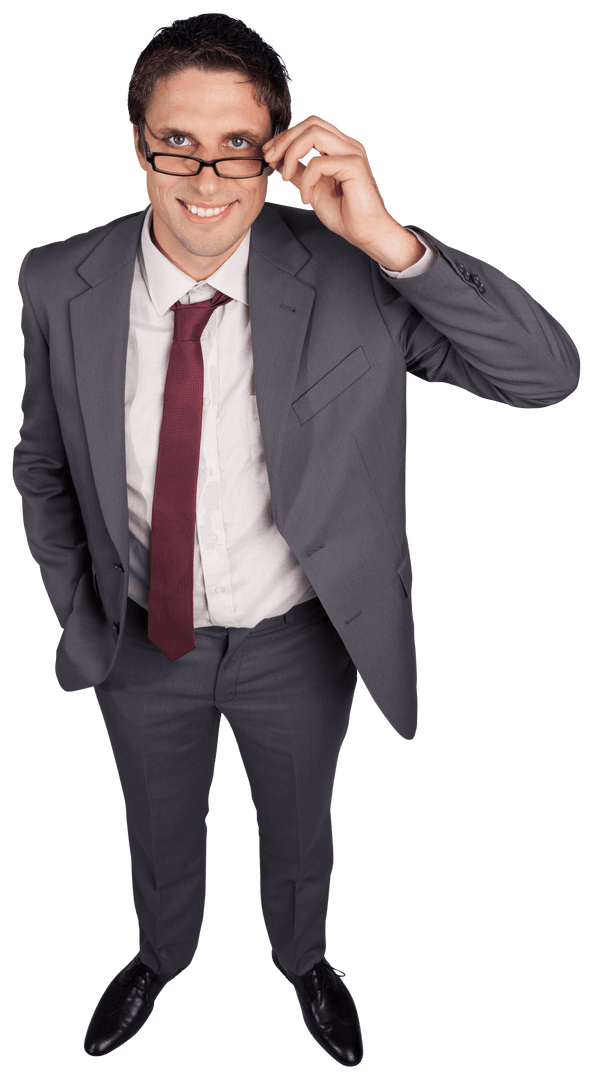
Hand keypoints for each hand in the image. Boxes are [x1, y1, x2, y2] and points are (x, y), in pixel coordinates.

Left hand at [262, 116, 423, 270]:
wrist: (367, 234)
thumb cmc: (345, 215)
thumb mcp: (313, 190)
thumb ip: (299, 173)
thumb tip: (278, 162)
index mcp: (339, 148)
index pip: (309, 127)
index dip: (286, 137)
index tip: (269, 154)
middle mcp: (348, 145)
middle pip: (311, 123)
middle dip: (285, 139)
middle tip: (270, 159)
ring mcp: (353, 153)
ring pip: (314, 134)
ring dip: (292, 153)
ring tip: (285, 175)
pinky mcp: (355, 166)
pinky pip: (319, 163)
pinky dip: (306, 180)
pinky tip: (306, 197)